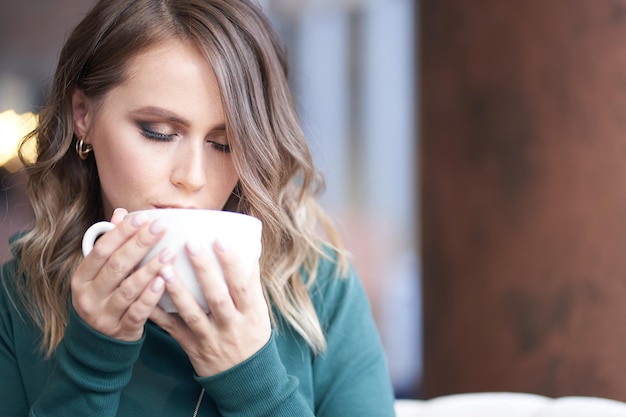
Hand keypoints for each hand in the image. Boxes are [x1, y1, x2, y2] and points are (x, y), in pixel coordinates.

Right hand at [71, 208, 175, 340]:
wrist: (98, 344)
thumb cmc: (104, 297)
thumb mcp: (100, 273)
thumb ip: (110, 244)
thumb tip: (120, 213)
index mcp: (81, 278)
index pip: (101, 250)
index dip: (122, 232)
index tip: (143, 217)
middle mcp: (88, 297)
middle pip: (116, 266)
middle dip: (140, 244)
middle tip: (161, 227)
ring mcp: (104, 316)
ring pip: (128, 288)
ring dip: (150, 268)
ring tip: (170, 252)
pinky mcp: (121, 331)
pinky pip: (138, 311)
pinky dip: (151, 296)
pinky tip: (164, 281)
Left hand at [149, 239, 270, 376]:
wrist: (246, 378)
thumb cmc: (252, 334)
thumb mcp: (259, 310)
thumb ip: (251, 281)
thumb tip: (250, 247)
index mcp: (251, 313)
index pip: (243, 285)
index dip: (232, 263)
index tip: (221, 240)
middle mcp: (231, 325)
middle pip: (217, 297)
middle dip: (204, 271)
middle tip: (190, 244)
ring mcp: (210, 338)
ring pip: (192, 314)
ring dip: (177, 291)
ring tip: (164, 267)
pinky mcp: (192, 347)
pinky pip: (173, 329)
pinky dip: (159, 314)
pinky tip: (146, 296)